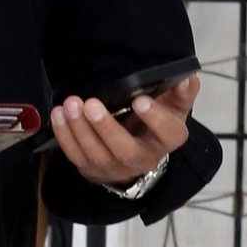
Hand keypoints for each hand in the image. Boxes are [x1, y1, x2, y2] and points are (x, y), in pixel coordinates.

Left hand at [49, 73, 197, 186]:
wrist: (136, 155)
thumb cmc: (154, 125)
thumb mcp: (173, 108)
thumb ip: (182, 92)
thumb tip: (187, 77)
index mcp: (166, 141)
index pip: (167, 133)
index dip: (155, 118)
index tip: (140, 100)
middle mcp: (142, 159)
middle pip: (125, 149)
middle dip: (106, 127)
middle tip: (91, 104)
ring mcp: (114, 167)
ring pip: (96, 154)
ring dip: (80, 129)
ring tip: (71, 104)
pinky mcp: (91, 169)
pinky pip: (75, 155)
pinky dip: (65, 135)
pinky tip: (59, 114)